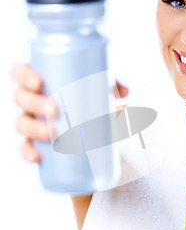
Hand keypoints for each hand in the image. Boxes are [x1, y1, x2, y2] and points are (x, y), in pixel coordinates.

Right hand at [11, 62, 129, 162]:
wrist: (93, 130)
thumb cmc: (90, 99)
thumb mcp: (100, 88)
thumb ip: (111, 85)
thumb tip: (123, 92)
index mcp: (39, 81)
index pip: (19, 72)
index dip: (23, 75)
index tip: (39, 82)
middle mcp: (30, 101)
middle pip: (20, 98)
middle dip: (34, 104)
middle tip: (55, 110)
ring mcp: (31, 122)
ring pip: (22, 124)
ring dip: (33, 129)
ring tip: (52, 133)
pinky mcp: (36, 143)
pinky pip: (25, 149)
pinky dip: (29, 153)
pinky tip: (37, 157)